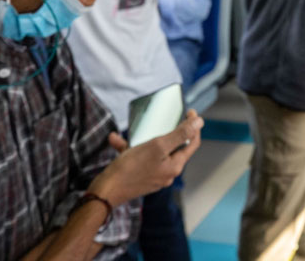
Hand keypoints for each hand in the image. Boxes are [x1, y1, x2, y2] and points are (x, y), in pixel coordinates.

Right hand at [88, 110, 202, 206]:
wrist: (105, 192)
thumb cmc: (130, 170)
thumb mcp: (157, 146)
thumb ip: (180, 134)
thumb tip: (199, 122)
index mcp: (174, 166)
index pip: (192, 143)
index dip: (194, 126)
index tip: (190, 112)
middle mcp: (167, 172)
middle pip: (174, 146)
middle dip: (167, 130)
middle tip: (163, 118)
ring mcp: (154, 175)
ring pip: (153, 150)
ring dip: (142, 138)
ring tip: (134, 130)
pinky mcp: (140, 176)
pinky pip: (138, 157)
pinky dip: (128, 147)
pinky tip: (116, 140)